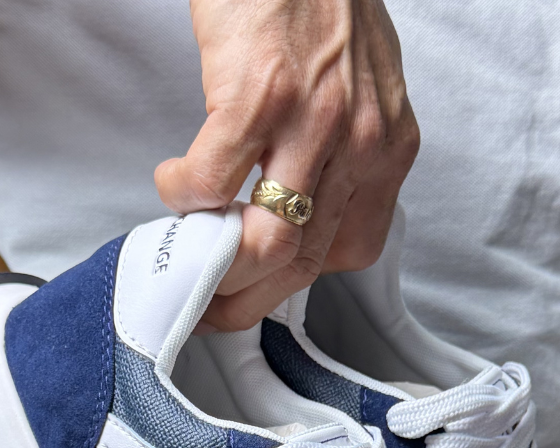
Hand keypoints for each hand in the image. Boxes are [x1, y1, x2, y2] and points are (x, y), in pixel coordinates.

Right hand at [155, 0, 418, 330]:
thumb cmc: (320, 3)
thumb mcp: (362, 92)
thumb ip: (343, 156)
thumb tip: (303, 208)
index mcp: (386, 148)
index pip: (349, 252)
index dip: (295, 283)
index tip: (258, 289)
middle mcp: (359, 143)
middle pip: (304, 263)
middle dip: (246, 301)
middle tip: (209, 305)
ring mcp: (312, 121)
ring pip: (267, 243)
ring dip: (216, 266)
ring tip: (188, 252)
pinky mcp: (258, 95)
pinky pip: (211, 181)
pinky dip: (183, 195)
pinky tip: (173, 181)